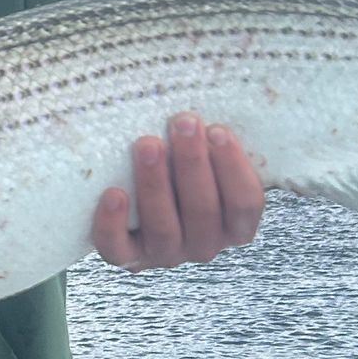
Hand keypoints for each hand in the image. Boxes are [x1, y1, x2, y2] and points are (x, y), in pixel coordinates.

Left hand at [93, 115, 264, 270]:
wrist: (139, 208)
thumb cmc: (182, 170)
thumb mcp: (209, 158)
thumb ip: (215, 142)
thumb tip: (208, 99)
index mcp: (234, 225)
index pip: (245, 203)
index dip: (233, 168)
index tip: (217, 130)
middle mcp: (204, 245)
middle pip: (203, 210)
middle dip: (192, 163)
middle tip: (182, 122)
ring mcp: (166, 254)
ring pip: (164, 227)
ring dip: (155, 184)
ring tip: (147, 144)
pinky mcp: (128, 258)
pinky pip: (119, 249)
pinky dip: (113, 224)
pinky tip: (113, 193)